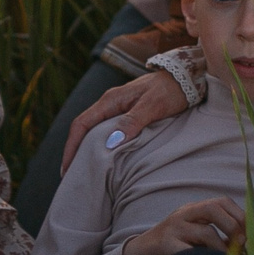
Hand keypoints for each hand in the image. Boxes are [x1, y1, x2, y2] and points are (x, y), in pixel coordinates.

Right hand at [63, 70, 189, 171]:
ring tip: (84, 172)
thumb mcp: (152, 106)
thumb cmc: (170, 90)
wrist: (187, 77)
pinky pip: (106, 131)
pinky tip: (103, 159)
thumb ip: (132, 122)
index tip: (67, 169)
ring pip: (94, 131)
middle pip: (83, 129)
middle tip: (71, 177)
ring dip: (86, 150)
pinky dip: (100, 146)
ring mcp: (118, 108)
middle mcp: (109, 103)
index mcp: (110, 100)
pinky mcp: (127, 113)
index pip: (81, 124)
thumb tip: (110, 143)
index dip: (71, 147)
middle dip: (74, 152)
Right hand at [121, 197, 253, 254]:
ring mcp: (174, 228)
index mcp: (194, 210)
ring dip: (222, 248)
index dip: (240, 214)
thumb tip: (247, 245)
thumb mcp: (193, 234)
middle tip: (243, 245)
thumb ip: (215, 234)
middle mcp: (184, 214)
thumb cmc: (173, 246)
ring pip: (205, 231)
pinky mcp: (165, 246)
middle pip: (214, 208)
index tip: (252, 232)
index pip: (221, 202)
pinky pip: (188, 252)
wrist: (139, 253)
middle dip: (234, 226)